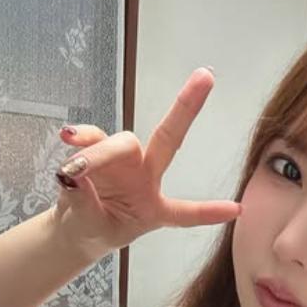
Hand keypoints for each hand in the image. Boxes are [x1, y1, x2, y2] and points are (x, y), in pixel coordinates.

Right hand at [53, 68, 241, 258]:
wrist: (73, 229)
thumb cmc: (94, 229)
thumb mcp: (92, 230)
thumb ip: (84, 205)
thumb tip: (72, 176)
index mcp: (155, 207)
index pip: (185, 212)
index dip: (208, 212)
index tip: (237, 211)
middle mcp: (145, 178)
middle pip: (168, 139)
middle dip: (187, 107)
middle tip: (205, 77)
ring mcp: (122, 161)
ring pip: (120, 143)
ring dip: (97, 154)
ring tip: (74, 170)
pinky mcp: (97, 150)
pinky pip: (90, 136)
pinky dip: (80, 136)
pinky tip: (68, 137)